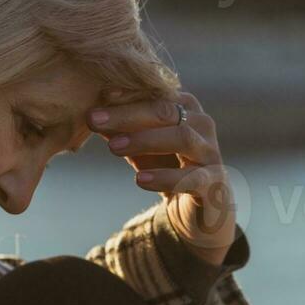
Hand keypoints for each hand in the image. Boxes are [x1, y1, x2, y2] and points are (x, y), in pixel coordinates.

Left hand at [87, 92, 236, 266]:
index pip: (156, 93)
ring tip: (113, 148)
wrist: (198, 211)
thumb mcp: (139, 147)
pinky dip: (165, 177)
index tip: (97, 96)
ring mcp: (211, 154)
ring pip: (183, 138)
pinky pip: (192, 177)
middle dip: (127, 114)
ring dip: (145, 140)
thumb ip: (119, 129)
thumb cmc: (167, 168)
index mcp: (186, 108)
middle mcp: (202, 125)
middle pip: (166, 111)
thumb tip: (89, 112)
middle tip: (93, 119)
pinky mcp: (215, 184)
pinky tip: (139, 180)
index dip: (126, 93)